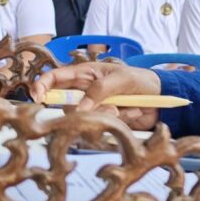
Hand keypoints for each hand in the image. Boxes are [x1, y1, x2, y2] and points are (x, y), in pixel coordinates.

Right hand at [31, 61, 162, 129]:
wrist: (162, 98)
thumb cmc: (141, 81)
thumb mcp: (121, 79)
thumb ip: (99, 90)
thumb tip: (80, 108)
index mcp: (86, 74)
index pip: (55, 78)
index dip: (41, 86)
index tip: (37, 97)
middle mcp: (85, 92)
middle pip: (67, 104)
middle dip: (85, 109)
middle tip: (110, 107)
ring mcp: (94, 108)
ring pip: (83, 118)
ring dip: (106, 115)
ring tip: (124, 107)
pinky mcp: (103, 122)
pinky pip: (100, 126)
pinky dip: (118, 120)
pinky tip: (133, 112)